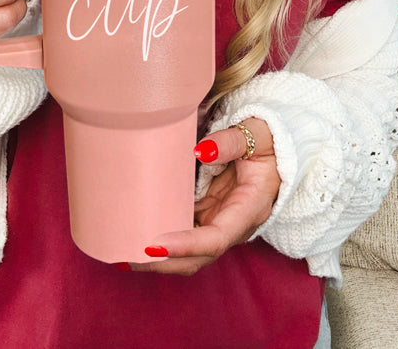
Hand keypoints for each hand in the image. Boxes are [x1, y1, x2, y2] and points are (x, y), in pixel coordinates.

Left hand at [129, 117, 279, 275]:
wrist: (275, 145)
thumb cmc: (267, 139)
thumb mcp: (256, 135)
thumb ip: (230, 141)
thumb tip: (201, 150)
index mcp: (249, 208)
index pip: (216, 239)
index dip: (185, 246)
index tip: (154, 246)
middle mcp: (232, 224)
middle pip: (198, 256)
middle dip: (164, 262)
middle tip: (127, 255)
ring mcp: (218, 220)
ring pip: (187, 251)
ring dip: (158, 256)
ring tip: (122, 251)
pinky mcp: (206, 213)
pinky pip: (182, 232)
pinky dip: (160, 239)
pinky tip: (134, 235)